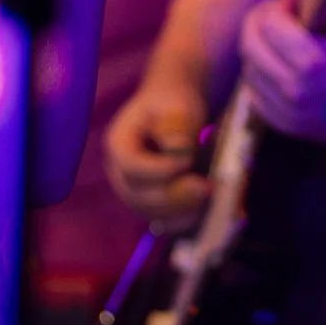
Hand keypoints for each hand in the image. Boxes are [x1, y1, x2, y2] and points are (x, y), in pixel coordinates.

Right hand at [103, 78, 209, 230]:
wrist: (173, 110)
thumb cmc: (173, 104)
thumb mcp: (176, 107)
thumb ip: (175, 127)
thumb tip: (179, 150)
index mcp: (118, 143)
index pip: (129, 165)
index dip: (156, 169)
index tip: (187, 161)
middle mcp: (118, 170)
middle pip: (135, 194)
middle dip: (172, 195)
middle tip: (205, 186)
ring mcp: (131, 188)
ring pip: (148, 211)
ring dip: (179, 209)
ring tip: (207, 196)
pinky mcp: (148, 201)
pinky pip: (160, 219)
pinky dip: (180, 219)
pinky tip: (202, 211)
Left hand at [239, 0, 325, 147]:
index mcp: (313, 62)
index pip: (266, 22)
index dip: (277, 5)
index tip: (294, 1)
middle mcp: (296, 92)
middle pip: (249, 45)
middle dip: (260, 23)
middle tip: (280, 14)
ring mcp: (291, 114)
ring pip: (250, 69)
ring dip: (260, 49)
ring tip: (284, 38)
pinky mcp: (291, 128)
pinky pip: (257, 95)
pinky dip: (263, 76)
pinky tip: (283, 64)